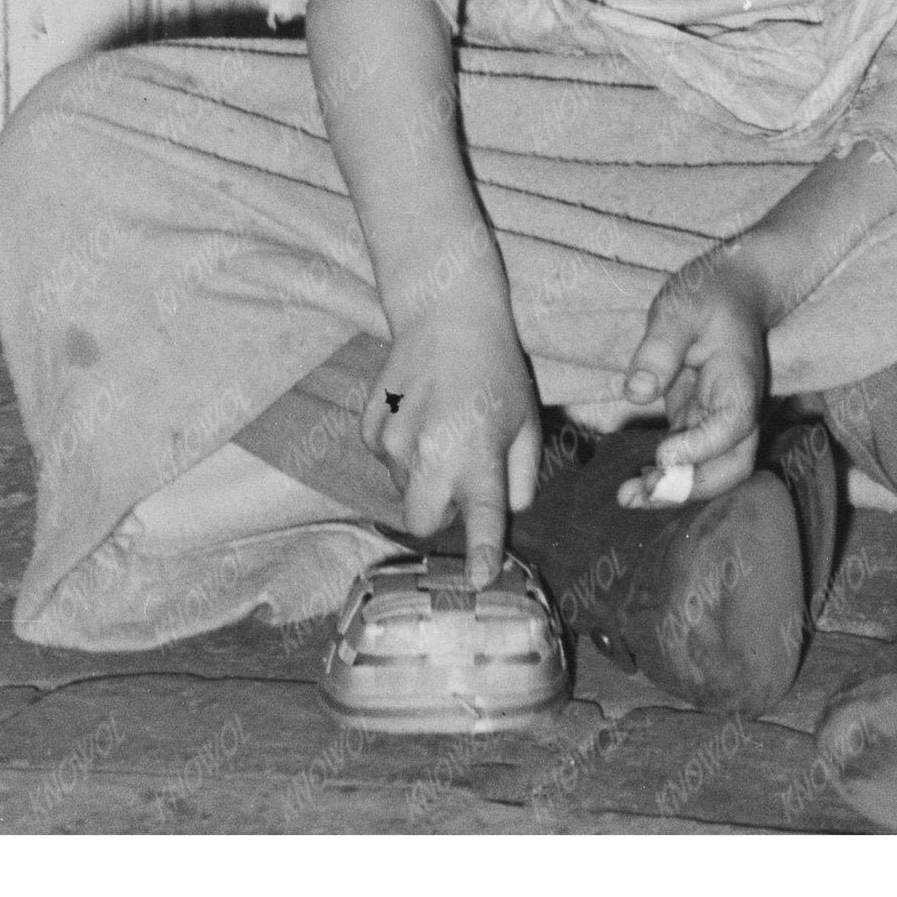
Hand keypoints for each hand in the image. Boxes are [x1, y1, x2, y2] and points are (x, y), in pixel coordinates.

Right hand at [364, 277, 540, 590]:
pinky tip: (417, 410)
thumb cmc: (496, 369)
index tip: (481, 581)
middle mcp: (431, 455)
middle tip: (456, 477)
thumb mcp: (527, 420)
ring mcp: (393, 444)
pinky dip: (399, 447)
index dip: (482, 554)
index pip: (482, 519)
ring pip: (401, 488)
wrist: (446, 315)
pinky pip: (383, 460)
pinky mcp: (369, 430)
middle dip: (437, 512)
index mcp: (478, 454)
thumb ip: (522, 476)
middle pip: (422, 522)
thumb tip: (508, 514)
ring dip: (420, 472)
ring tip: (441, 422)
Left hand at [620, 250, 770, 494]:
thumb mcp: (680, 306)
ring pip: (712, 474)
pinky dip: (664, 481)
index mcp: (738, 377)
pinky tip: (631, 490)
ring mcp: (718, 420)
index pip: (732, 424)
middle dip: (691, 486)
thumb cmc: (709, 293)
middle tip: (646, 487)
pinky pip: (689, 465)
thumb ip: (660, 346)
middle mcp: (736, 406)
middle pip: (733, 464)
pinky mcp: (698, 426)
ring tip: (629, 497)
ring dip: (674, 493)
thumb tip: (638, 392)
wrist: (734, 289)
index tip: (661, 453)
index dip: (701, 447)